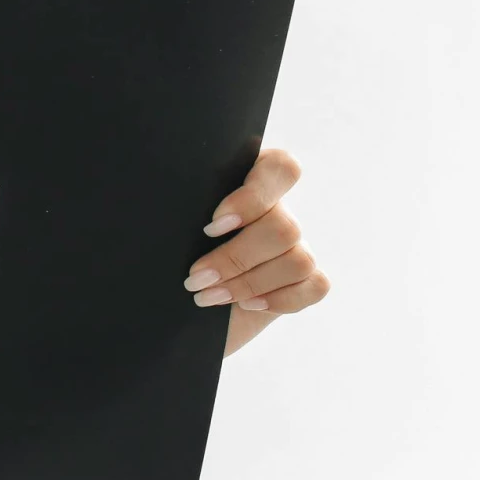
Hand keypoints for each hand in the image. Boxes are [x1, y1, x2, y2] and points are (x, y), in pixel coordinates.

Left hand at [182, 147, 329, 355]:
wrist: (169, 310)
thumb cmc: (164, 261)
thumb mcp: (168, 230)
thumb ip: (181, 210)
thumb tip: (167, 202)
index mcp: (247, 184)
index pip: (281, 168)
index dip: (252, 198)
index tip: (211, 226)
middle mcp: (277, 212)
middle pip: (284, 227)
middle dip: (236, 259)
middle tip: (195, 278)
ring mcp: (294, 246)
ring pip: (298, 259)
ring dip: (250, 283)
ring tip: (206, 297)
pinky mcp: (303, 282)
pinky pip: (315, 285)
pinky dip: (281, 299)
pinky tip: (247, 305)